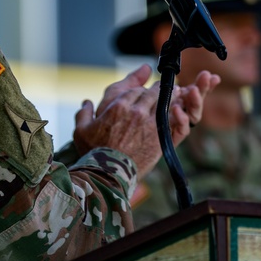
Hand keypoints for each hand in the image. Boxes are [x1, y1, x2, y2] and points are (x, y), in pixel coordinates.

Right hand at [72, 65, 218, 175]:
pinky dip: (176, 112)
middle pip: (151, 93)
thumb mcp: (81, 131)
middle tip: (166, 87)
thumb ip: (83, 113)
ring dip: (171, 96)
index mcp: (118, 106)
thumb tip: (86, 103)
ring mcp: (149, 123)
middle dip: (158, 89)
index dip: (139, 90)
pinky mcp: (159, 136)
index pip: (134, 90)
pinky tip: (179, 110)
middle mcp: (135, 110)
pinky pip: (171, 118)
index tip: (143, 91)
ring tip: (177, 93)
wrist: (109, 173)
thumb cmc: (93, 152)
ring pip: (164, 102)